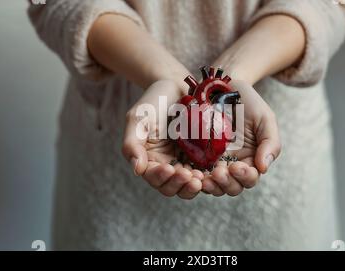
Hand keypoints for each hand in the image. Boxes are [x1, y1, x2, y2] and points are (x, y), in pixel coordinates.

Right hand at [122, 80, 203, 199]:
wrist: (178, 86)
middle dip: (179, 185)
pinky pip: (205, 173)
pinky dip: (207, 176)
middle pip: (171, 187)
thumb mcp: (138, 119)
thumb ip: (132, 144)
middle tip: (189, 176)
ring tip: (200, 179)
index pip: (153, 178)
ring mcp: (186, 162)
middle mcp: (167, 165)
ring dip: (193, 186)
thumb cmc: (154, 100)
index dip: (160, 177)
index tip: (169, 168)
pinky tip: (212, 171)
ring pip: (189, 185)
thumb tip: (137, 170)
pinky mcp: (203, 157)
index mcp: (149, 160)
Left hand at [202, 80, 280, 195]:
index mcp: (251, 160)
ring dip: (209, 185)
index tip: (237, 166)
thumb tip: (263, 168)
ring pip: (212, 185)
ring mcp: (213, 162)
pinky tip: (191, 173)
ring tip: (203, 178)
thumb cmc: (247, 102)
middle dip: (226, 184)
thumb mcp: (265, 119)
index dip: (245, 177)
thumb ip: (270, 143)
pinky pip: (195, 173)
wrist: (222, 87)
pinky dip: (194, 177)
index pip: (250, 178)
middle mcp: (232, 165)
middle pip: (231, 187)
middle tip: (219, 172)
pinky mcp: (196, 155)